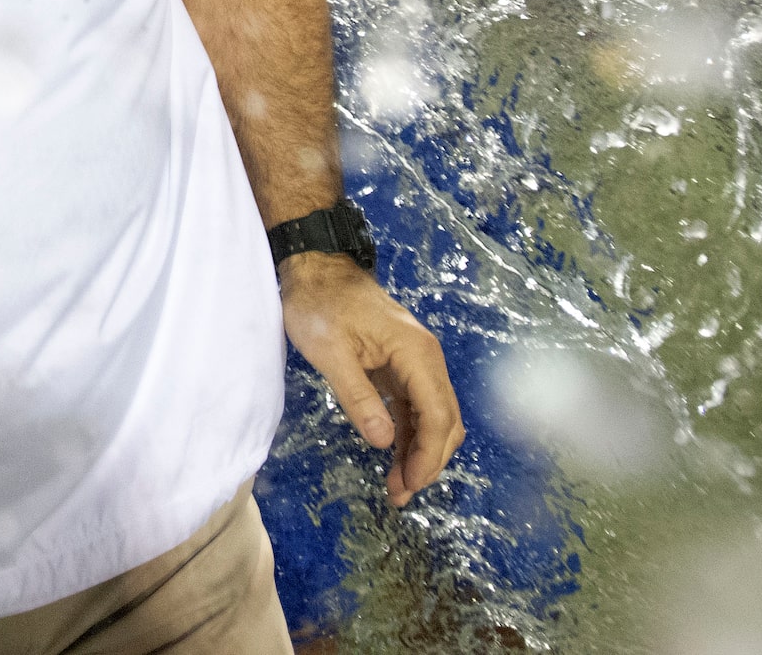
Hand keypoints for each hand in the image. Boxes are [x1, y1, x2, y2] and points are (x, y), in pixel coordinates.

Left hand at [280, 252, 463, 507]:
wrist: (316, 268)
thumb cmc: (319, 305)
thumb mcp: (331, 353)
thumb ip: (358, 397)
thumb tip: (383, 442)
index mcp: (416, 354)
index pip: (437, 415)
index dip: (428, 455)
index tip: (410, 484)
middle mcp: (426, 359)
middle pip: (444, 420)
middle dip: (428, 460)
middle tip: (400, 493)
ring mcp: (416, 363)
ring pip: (433, 417)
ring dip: (420, 452)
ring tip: (397, 488)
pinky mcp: (401, 367)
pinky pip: (415, 408)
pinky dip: (409, 435)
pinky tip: (395, 459)